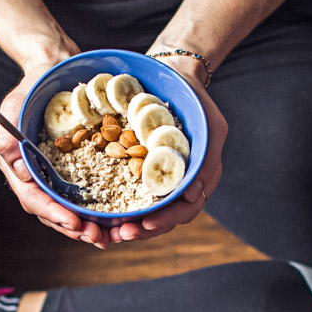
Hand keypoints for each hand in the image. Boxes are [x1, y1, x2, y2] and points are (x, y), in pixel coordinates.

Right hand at [0, 59, 111, 248]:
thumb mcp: (17, 104)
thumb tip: (17, 167)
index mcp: (18, 166)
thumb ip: (10, 135)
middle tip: (97, 238)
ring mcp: (55, 174)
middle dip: (74, 228)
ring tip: (109, 237)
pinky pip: (86, 196)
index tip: (73, 222)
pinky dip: (99, 210)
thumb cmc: (35, 84)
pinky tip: (115, 220)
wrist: (57, 69)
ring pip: (70, 210)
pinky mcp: (75, 170)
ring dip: (88, 227)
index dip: (53, 213)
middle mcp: (35, 176)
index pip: (34, 198)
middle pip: (52, 212)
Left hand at [107, 52, 226, 242]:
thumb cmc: (196, 100)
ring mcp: (158, 178)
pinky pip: (127, 193)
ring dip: (126, 224)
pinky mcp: (138, 170)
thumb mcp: (212, 126)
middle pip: (162, 218)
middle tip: (121, 234)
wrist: (173, 77)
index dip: (166, 220)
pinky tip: (100, 212)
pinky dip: (115, 205)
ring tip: (107, 232)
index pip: (186, 209)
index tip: (146, 224)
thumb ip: (207, 159)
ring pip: (144, 211)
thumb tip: (193, 193)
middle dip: (141, 230)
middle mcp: (179, 183)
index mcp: (199, 178)